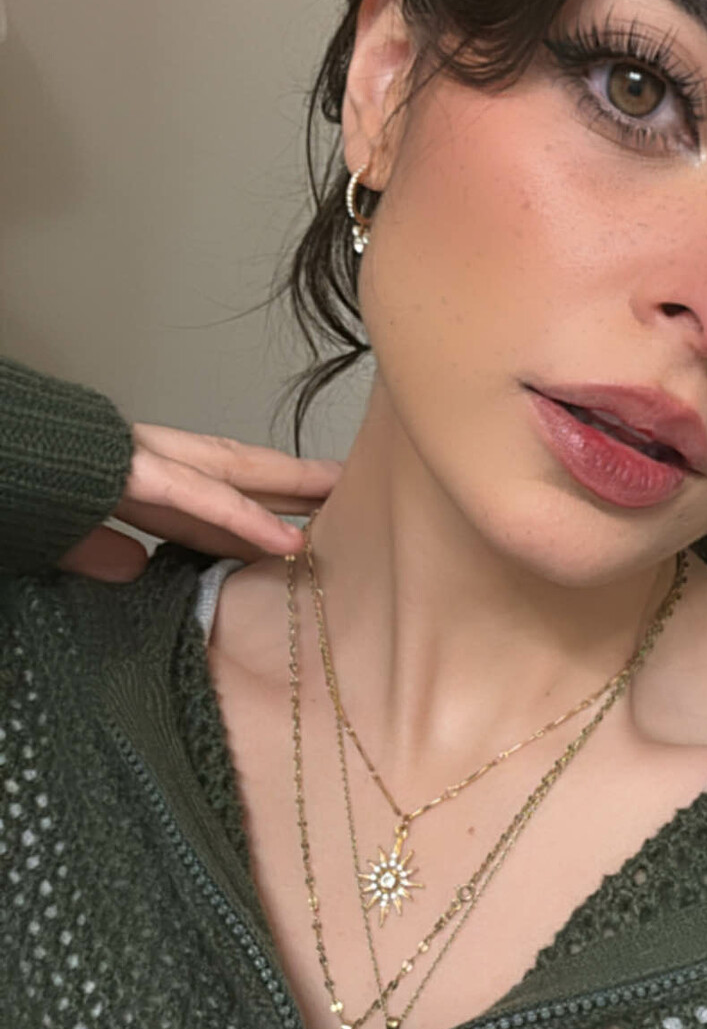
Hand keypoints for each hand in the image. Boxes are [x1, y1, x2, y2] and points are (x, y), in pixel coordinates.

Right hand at [58, 423, 341, 581]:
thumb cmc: (16, 482)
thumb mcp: (63, 532)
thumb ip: (98, 550)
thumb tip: (129, 570)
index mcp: (131, 474)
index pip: (209, 489)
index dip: (259, 501)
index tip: (304, 518)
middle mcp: (145, 458)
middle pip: (238, 468)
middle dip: (294, 481)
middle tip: (352, 491)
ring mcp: (137, 459)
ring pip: (232, 473)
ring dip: (289, 491)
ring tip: (344, 505)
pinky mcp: (125, 472)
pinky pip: (195, 497)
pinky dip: (241, 518)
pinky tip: (284, 537)